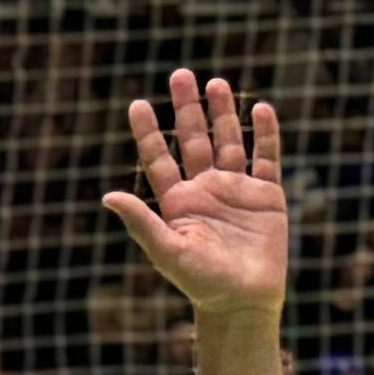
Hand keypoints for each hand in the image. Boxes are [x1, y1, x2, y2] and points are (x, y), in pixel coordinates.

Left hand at [108, 70, 284, 317]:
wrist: (241, 300)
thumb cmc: (199, 282)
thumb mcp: (166, 251)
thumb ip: (140, 223)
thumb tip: (106, 196)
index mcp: (177, 202)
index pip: (159, 158)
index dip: (149, 132)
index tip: (137, 104)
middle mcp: (205, 189)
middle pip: (194, 140)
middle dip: (187, 109)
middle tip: (180, 74)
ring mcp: (236, 189)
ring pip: (229, 141)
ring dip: (223, 112)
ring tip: (215, 83)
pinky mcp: (267, 195)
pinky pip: (267, 158)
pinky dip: (265, 134)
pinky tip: (260, 109)